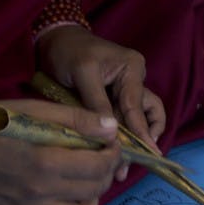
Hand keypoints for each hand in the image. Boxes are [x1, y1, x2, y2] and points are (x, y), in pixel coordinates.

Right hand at [0, 100, 122, 204]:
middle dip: (106, 173)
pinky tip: (62, 197)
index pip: (99, 167)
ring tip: (84, 183)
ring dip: (89, 201)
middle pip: (94, 192)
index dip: (113, 154)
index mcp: (46, 162)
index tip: (111, 145)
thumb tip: (111, 128)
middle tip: (101, 160)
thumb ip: (76, 119)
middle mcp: (39, 192)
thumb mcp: (36, 110)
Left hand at [36, 26, 165, 162]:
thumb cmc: (69, 52)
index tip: (149, 153)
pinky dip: (116, 136)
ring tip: (121, 163)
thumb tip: (111, 132)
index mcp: (132, 69)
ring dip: (130, 141)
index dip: (142, 131)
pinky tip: (110, 152)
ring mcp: (124, 91)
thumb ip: (97, 102)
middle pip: (146, 113)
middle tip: (131, 161)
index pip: (137, 105)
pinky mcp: (111, 100)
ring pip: (135, 120)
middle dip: (140, 139)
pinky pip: (120, 120)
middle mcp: (134, 81)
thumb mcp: (83, 74)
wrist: (54, 41)